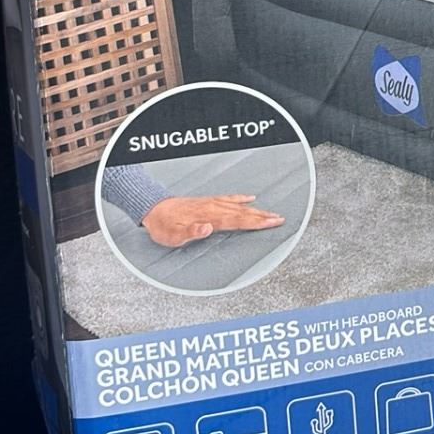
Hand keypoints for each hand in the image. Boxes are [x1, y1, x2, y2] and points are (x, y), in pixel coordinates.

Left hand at [140, 194, 284, 247]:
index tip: (273, 222)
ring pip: (239, 205)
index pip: (238, 220)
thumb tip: (207, 228)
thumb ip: (191, 232)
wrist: (152, 208)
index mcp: (208, 217)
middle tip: (281, 218)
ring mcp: (211, 203)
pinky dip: (241, 198)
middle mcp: (212, 208)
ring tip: (272, 212)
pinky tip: (250, 198)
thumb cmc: (162, 225)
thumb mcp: (172, 236)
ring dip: (257, 209)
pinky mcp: (207, 201)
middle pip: (243, 212)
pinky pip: (229, 197)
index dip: (257, 222)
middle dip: (263, 216)